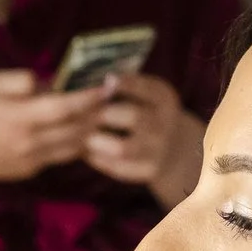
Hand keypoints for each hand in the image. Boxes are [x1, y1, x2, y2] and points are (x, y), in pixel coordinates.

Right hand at [0, 69, 112, 185]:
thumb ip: (20, 80)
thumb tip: (49, 81)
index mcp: (19, 118)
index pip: (64, 107)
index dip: (88, 97)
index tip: (106, 85)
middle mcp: (28, 143)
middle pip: (75, 130)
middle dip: (96, 114)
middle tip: (113, 99)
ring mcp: (30, 162)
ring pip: (73, 148)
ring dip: (90, 132)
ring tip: (103, 116)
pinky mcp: (28, 172)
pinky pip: (59, 157)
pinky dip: (74, 145)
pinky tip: (81, 132)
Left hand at [86, 73, 204, 207]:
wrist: (172, 147)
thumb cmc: (145, 112)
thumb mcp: (145, 94)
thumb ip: (123, 86)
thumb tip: (93, 84)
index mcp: (163, 98)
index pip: (146, 88)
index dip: (125, 84)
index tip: (106, 80)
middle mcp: (164, 124)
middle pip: (132, 117)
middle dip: (102, 114)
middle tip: (80, 115)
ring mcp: (159, 149)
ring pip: (122, 148)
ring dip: (98, 141)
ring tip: (85, 137)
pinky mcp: (149, 170)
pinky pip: (119, 167)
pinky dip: (99, 159)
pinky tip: (89, 151)